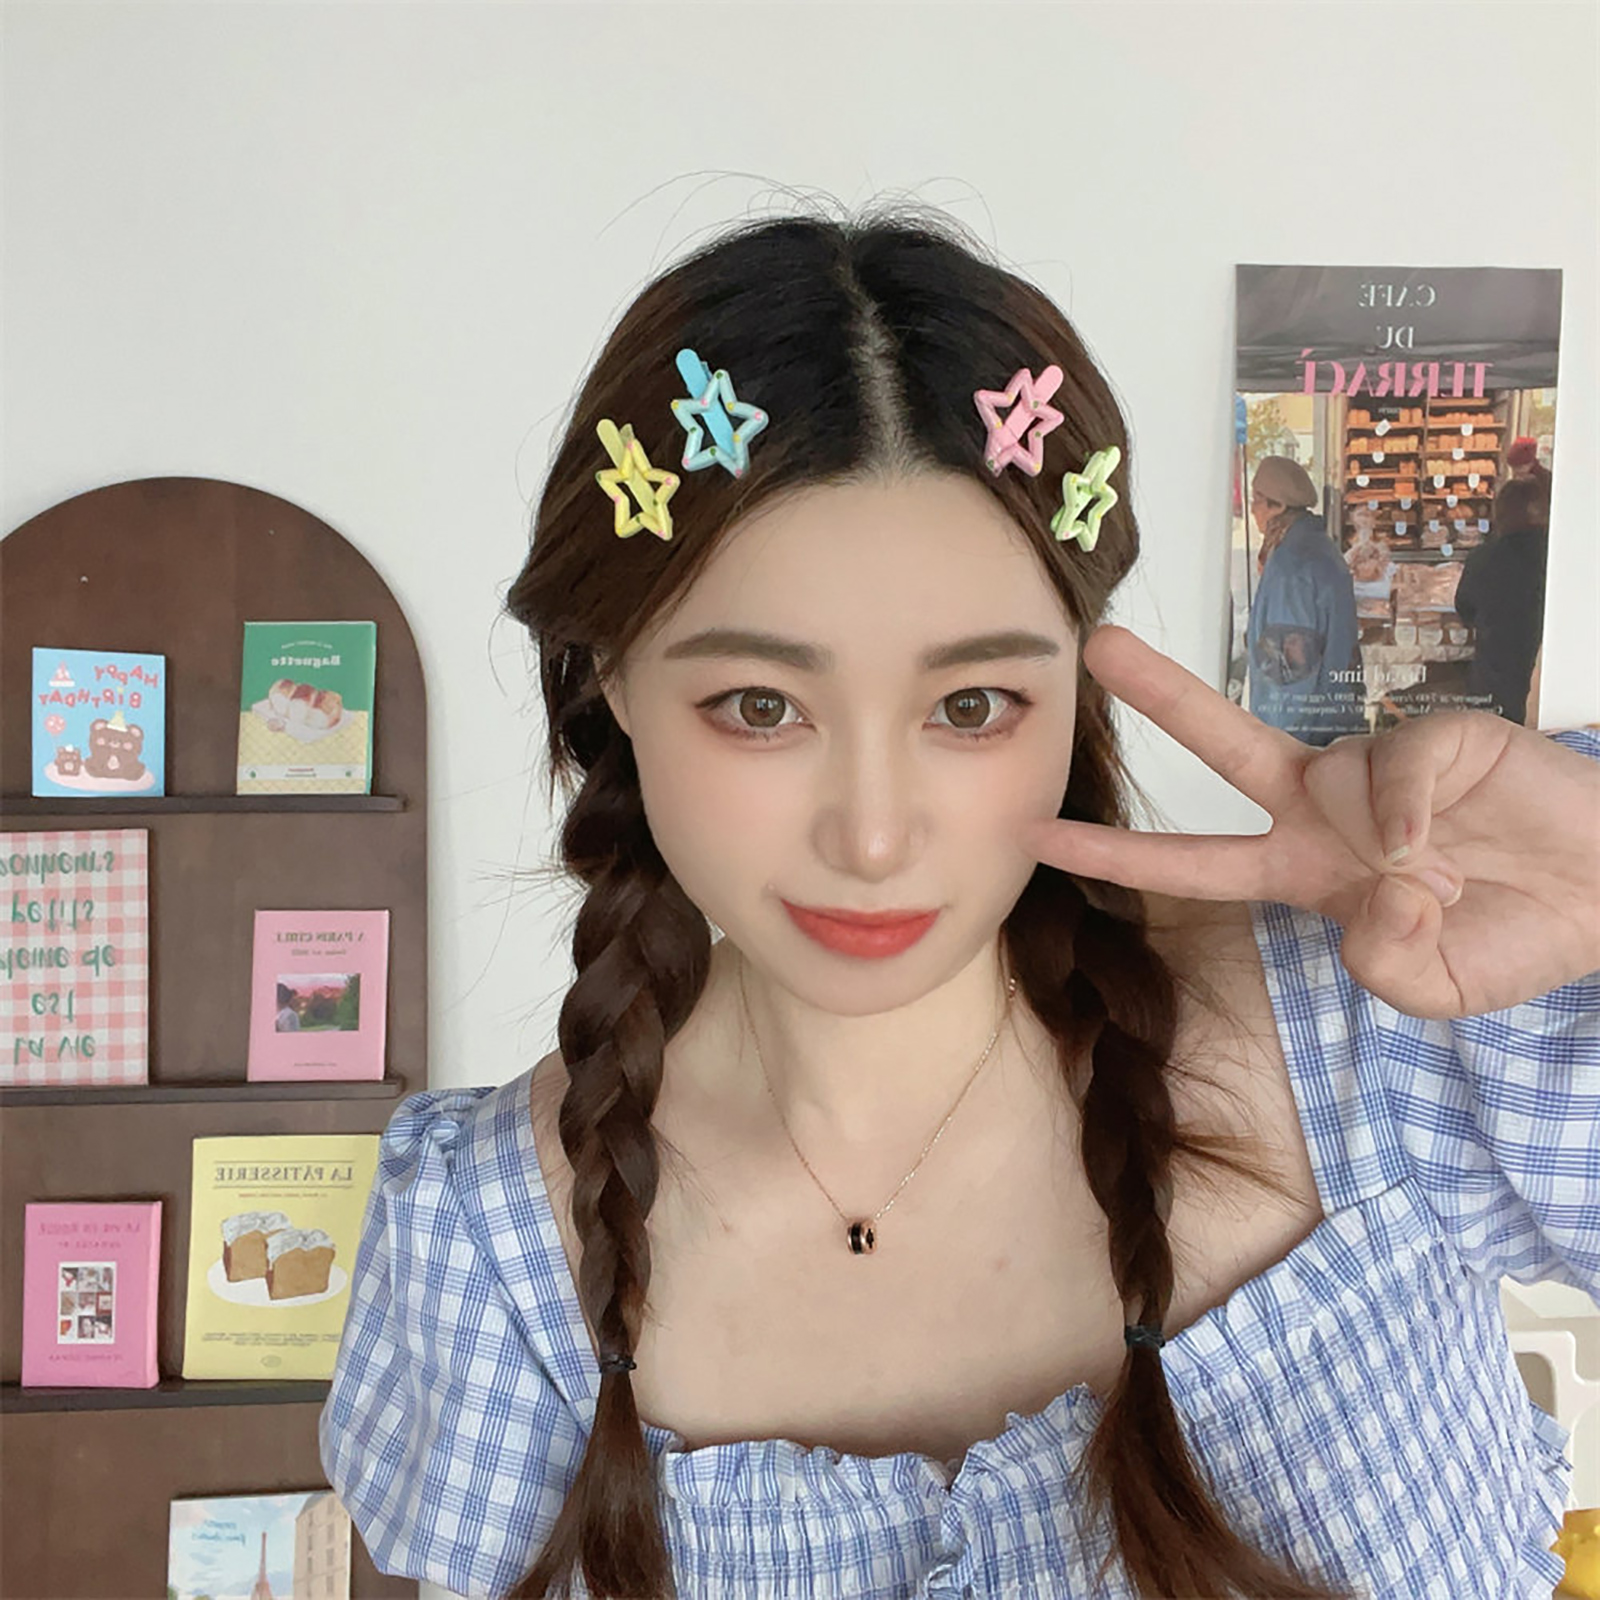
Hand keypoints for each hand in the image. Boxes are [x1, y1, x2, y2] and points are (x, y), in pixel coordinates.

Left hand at [1022, 626, 1599, 1017]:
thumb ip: (1388, 967)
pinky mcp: (1435, 739)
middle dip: (1162, 695)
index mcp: (1299, 869)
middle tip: (1098, 648)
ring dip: (1383, 840)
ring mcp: (1375, 771)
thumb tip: (1375, 898)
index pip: (1188, 859)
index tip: (1038, 834)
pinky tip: (1444, 843)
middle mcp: (1322, 810)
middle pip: (1222, 745)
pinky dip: (1412, 807)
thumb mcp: (1431, 986)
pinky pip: (1398, 764)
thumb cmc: (1507, 936)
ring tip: (1450, 878)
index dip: (1113, 851)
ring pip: (1333, 774)